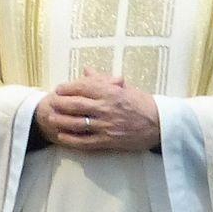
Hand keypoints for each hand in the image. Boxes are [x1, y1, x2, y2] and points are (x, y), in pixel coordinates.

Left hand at [36, 70, 159, 151]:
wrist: (161, 124)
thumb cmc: (143, 104)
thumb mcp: (124, 88)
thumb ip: (103, 80)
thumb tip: (86, 70)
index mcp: (111, 92)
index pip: (83, 87)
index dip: (67, 88)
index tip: (59, 89)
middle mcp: (106, 108)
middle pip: (76, 105)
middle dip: (61, 104)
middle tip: (52, 103)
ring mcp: (106, 126)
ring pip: (77, 123)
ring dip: (61, 121)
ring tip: (52, 118)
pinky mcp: (108, 141)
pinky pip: (85, 141)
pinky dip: (71, 139)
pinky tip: (62, 136)